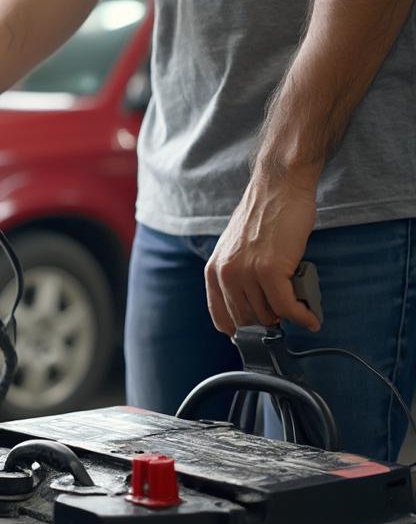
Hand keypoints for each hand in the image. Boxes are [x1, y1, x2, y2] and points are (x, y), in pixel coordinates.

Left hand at [205, 171, 320, 335]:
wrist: (278, 188)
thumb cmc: (264, 218)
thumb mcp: (236, 250)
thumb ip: (236, 277)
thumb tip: (252, 307)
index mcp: (213, 271)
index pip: (221, 318)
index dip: (240, 332)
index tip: (257, 335)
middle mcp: (225, 274)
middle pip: (246, 320)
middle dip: (268, 324)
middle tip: (285, 320)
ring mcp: (246, 273)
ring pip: (268, 314)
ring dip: (287, 319)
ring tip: (301, 312)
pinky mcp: (270, 270)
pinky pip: (286, 307)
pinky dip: (302, 316)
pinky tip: (311, 319)